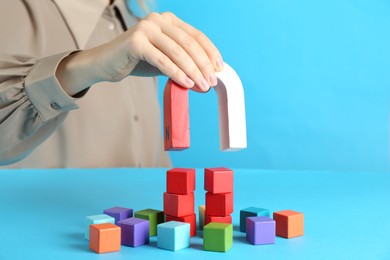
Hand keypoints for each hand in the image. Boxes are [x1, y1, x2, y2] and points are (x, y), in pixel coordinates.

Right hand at [57, 12, 222, 94]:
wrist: (106, 64)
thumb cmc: (138, 62)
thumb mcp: (165, 59)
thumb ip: (183, 63)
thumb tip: (206, 78)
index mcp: (168, 20)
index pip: (196, 35)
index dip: (210, 52)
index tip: (219, 69)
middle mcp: (158, 20)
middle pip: (189, 43)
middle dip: (203, 65)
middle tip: (211, 82)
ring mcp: (146, 28)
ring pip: (177, 51)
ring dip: (193, 71)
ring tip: (201, 86)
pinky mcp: (136, 42)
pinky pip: (162, 60)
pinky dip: (176, 73)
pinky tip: (186, 83)